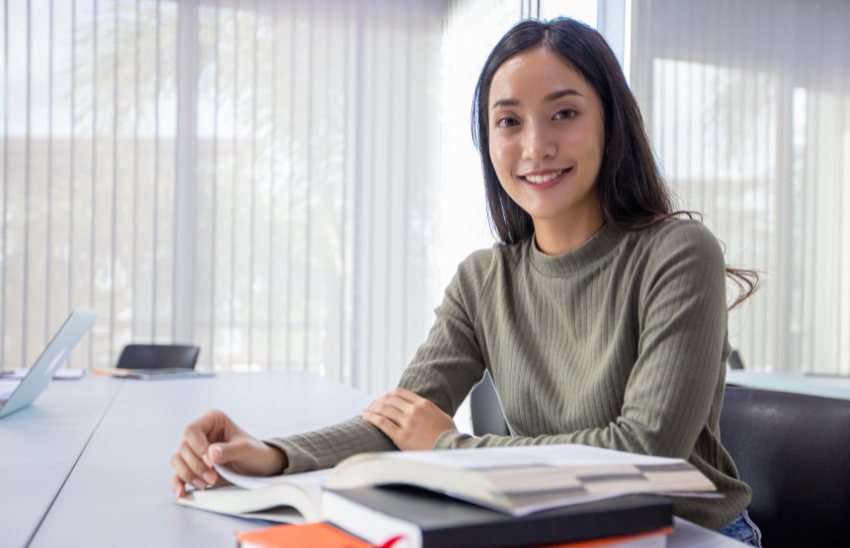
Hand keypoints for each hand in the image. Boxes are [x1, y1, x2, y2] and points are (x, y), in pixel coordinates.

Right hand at [170, 409, 287, 497]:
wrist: (259, 468)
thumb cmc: (255, 453)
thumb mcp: (247, 450)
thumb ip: (230, 450)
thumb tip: (211, 453)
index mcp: (213, 420)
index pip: (192, 430)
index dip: (198, 447)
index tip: (211, 462)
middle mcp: (201, 433)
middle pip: (184, 448)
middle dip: (196, 466)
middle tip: (212, 478)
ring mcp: (195, 450)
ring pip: (178, 460)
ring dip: (189, 475)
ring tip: (205, 485)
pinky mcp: (193, 467)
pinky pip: (177, 474)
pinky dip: (178, 483)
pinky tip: (183, 493)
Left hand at [361, 388, 456, 450]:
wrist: (450, 450)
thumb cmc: (448, 435)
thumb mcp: (441, 416)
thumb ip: (429, 410)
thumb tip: (423, 409)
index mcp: (423, 404)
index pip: (400, 392)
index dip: (388, 395)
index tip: (383, 400)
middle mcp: (414, 410)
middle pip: (389, 399)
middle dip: (378, 401)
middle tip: (371, 406)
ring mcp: (407, 422)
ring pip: (383, 409)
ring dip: (371, 409)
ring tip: (365, 411)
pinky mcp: (401, 436)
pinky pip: (382, 422)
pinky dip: (371, 418)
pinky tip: (366, 417)